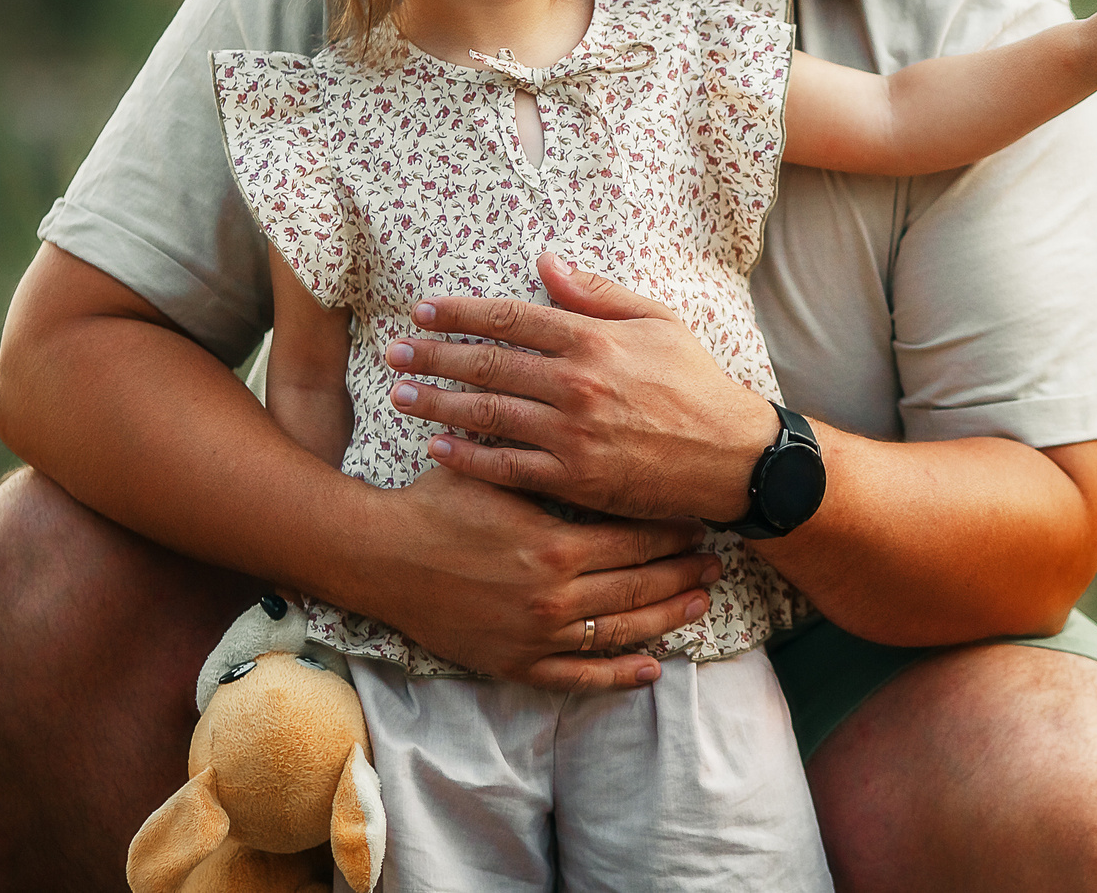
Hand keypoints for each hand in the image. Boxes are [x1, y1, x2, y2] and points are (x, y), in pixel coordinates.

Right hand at [357, 466, 725, 690]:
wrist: (382, 557)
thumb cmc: (437, 503)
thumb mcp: (494, 469)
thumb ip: (545, 455)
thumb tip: (591, 420)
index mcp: (555, 545)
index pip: (634, 539)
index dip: (672, 531)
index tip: (698, 520)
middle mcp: (554, 596)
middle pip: (639, 586)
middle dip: (682, 573)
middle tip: (714, 564)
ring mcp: (537, 635)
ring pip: (620, 632)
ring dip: (666, 619)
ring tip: (699, 605)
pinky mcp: (516, 662)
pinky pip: (580, 676)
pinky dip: (619, 674)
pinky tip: (651, 668)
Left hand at [382, 252, 774, 524]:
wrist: (731, 455)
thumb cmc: (695, 383)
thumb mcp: (658, 321)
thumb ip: (597, 292)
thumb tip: (546, 260)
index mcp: (593, 339)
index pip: (511, 318)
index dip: (461, 313)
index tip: (425, 310)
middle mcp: (576, 383)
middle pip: (487, 364)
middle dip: (433, 355)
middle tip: (393, 351)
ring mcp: (572, 434)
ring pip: (487, 415)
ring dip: (437, 404)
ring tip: (400, 396)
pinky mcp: (574, 479)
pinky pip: (507, 467)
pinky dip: (468, 458)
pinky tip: (437, 450)